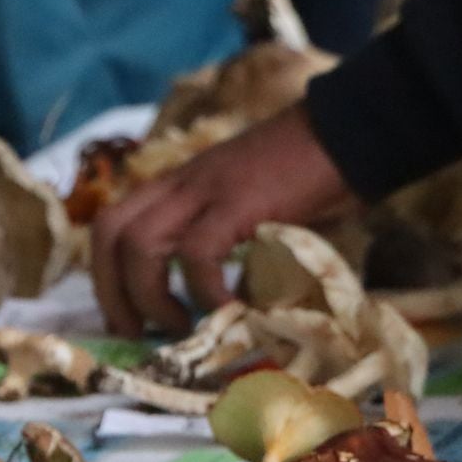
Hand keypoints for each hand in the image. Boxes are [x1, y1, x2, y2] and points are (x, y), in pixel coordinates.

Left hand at [91, 105, 357, 335]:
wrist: (353, 128)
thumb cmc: (314, 171)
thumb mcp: (257, 207)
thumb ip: (238, 245)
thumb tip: (237, 303)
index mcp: (182, 183)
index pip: (115, 222)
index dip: (107, 275)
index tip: (126, 316)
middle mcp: (182, 183)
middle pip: (110, 233)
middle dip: (112, 293)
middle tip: (135, 333)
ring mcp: (205, 189)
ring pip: (139, 243)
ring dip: (148, 296)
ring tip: (178, 328)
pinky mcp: (237, 202)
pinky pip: (197, 254)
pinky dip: (203, 292)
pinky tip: (226, 312)